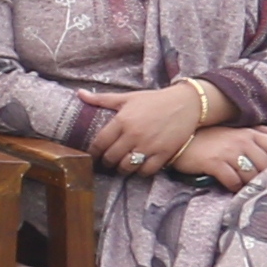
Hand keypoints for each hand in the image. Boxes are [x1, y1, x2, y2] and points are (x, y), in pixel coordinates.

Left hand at [94, 80, 225, 175]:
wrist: (186, 103)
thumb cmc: (154, 100)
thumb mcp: (127, 97)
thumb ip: (102, 99)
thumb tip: (79, 94)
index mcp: (122, 121)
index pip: (100, 143)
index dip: (93, 153)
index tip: (91, 156)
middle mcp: (134, 135)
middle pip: (112, 157)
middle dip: (106, 162)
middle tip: (106, 162)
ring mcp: (149, 146)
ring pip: (128, 167)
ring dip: (122, 169)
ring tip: (121, 166)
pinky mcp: (164, 153)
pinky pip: (147, 170)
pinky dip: (141, 172)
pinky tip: (139, 168)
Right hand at [175, 120, 266, 191]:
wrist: (179, 139)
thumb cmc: (210, 137)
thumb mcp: (237, 130)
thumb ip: (262, 131)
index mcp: (250, 133)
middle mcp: (242, 141)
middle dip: (265, 176)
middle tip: (259, 182)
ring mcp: (228, 152)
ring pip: (252, 175)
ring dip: (249, 184)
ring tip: (245, 186)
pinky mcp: (214, 163)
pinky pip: (233, 181)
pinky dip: (234, 186)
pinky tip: (230, 185)